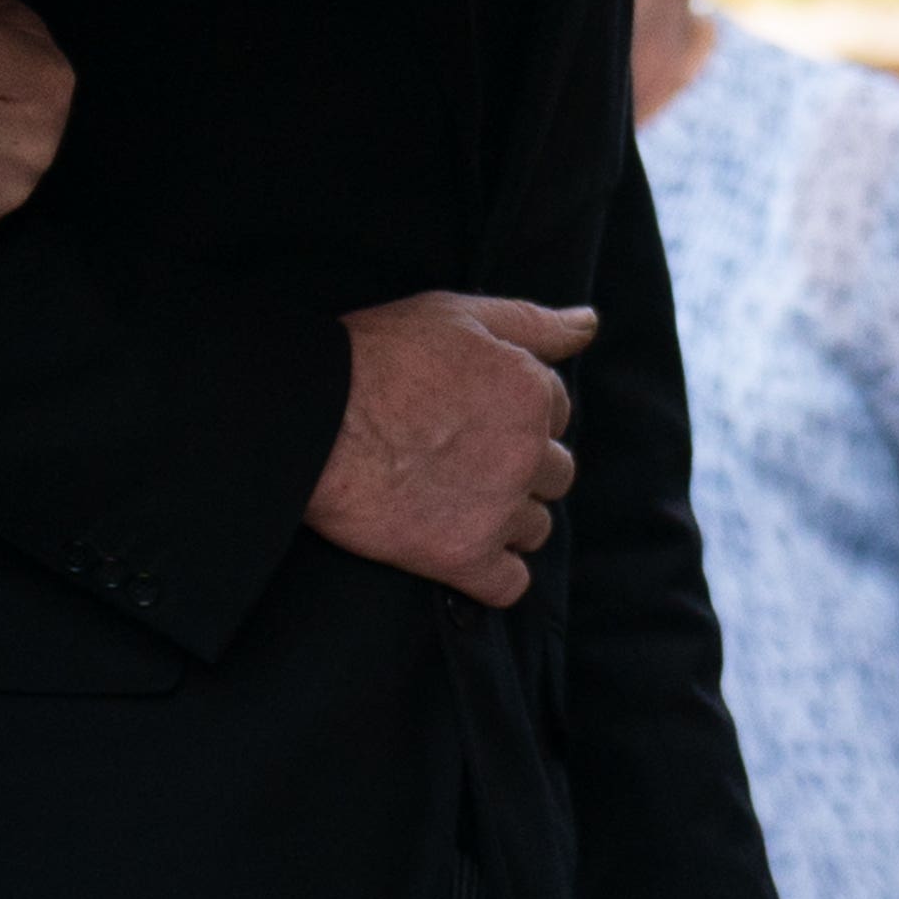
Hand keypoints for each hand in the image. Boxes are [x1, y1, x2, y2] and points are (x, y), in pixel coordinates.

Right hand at [309, 296, 588, 603]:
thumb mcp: (456, 314)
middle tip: (464, 462)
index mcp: (530, 391)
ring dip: (508, 520)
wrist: (310, 420)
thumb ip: (532, 321)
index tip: (474, 416)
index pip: (556, 411)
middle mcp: (526, 451)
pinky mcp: (463, 557)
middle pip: (555, 473)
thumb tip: (588, 324)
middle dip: (521, 468)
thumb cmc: (376, 357)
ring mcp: (498, 508)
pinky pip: (510, 584)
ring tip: (455, 505)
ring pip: (536, 527)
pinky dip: (494, 576)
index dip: (516, 413)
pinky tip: (464, 556)